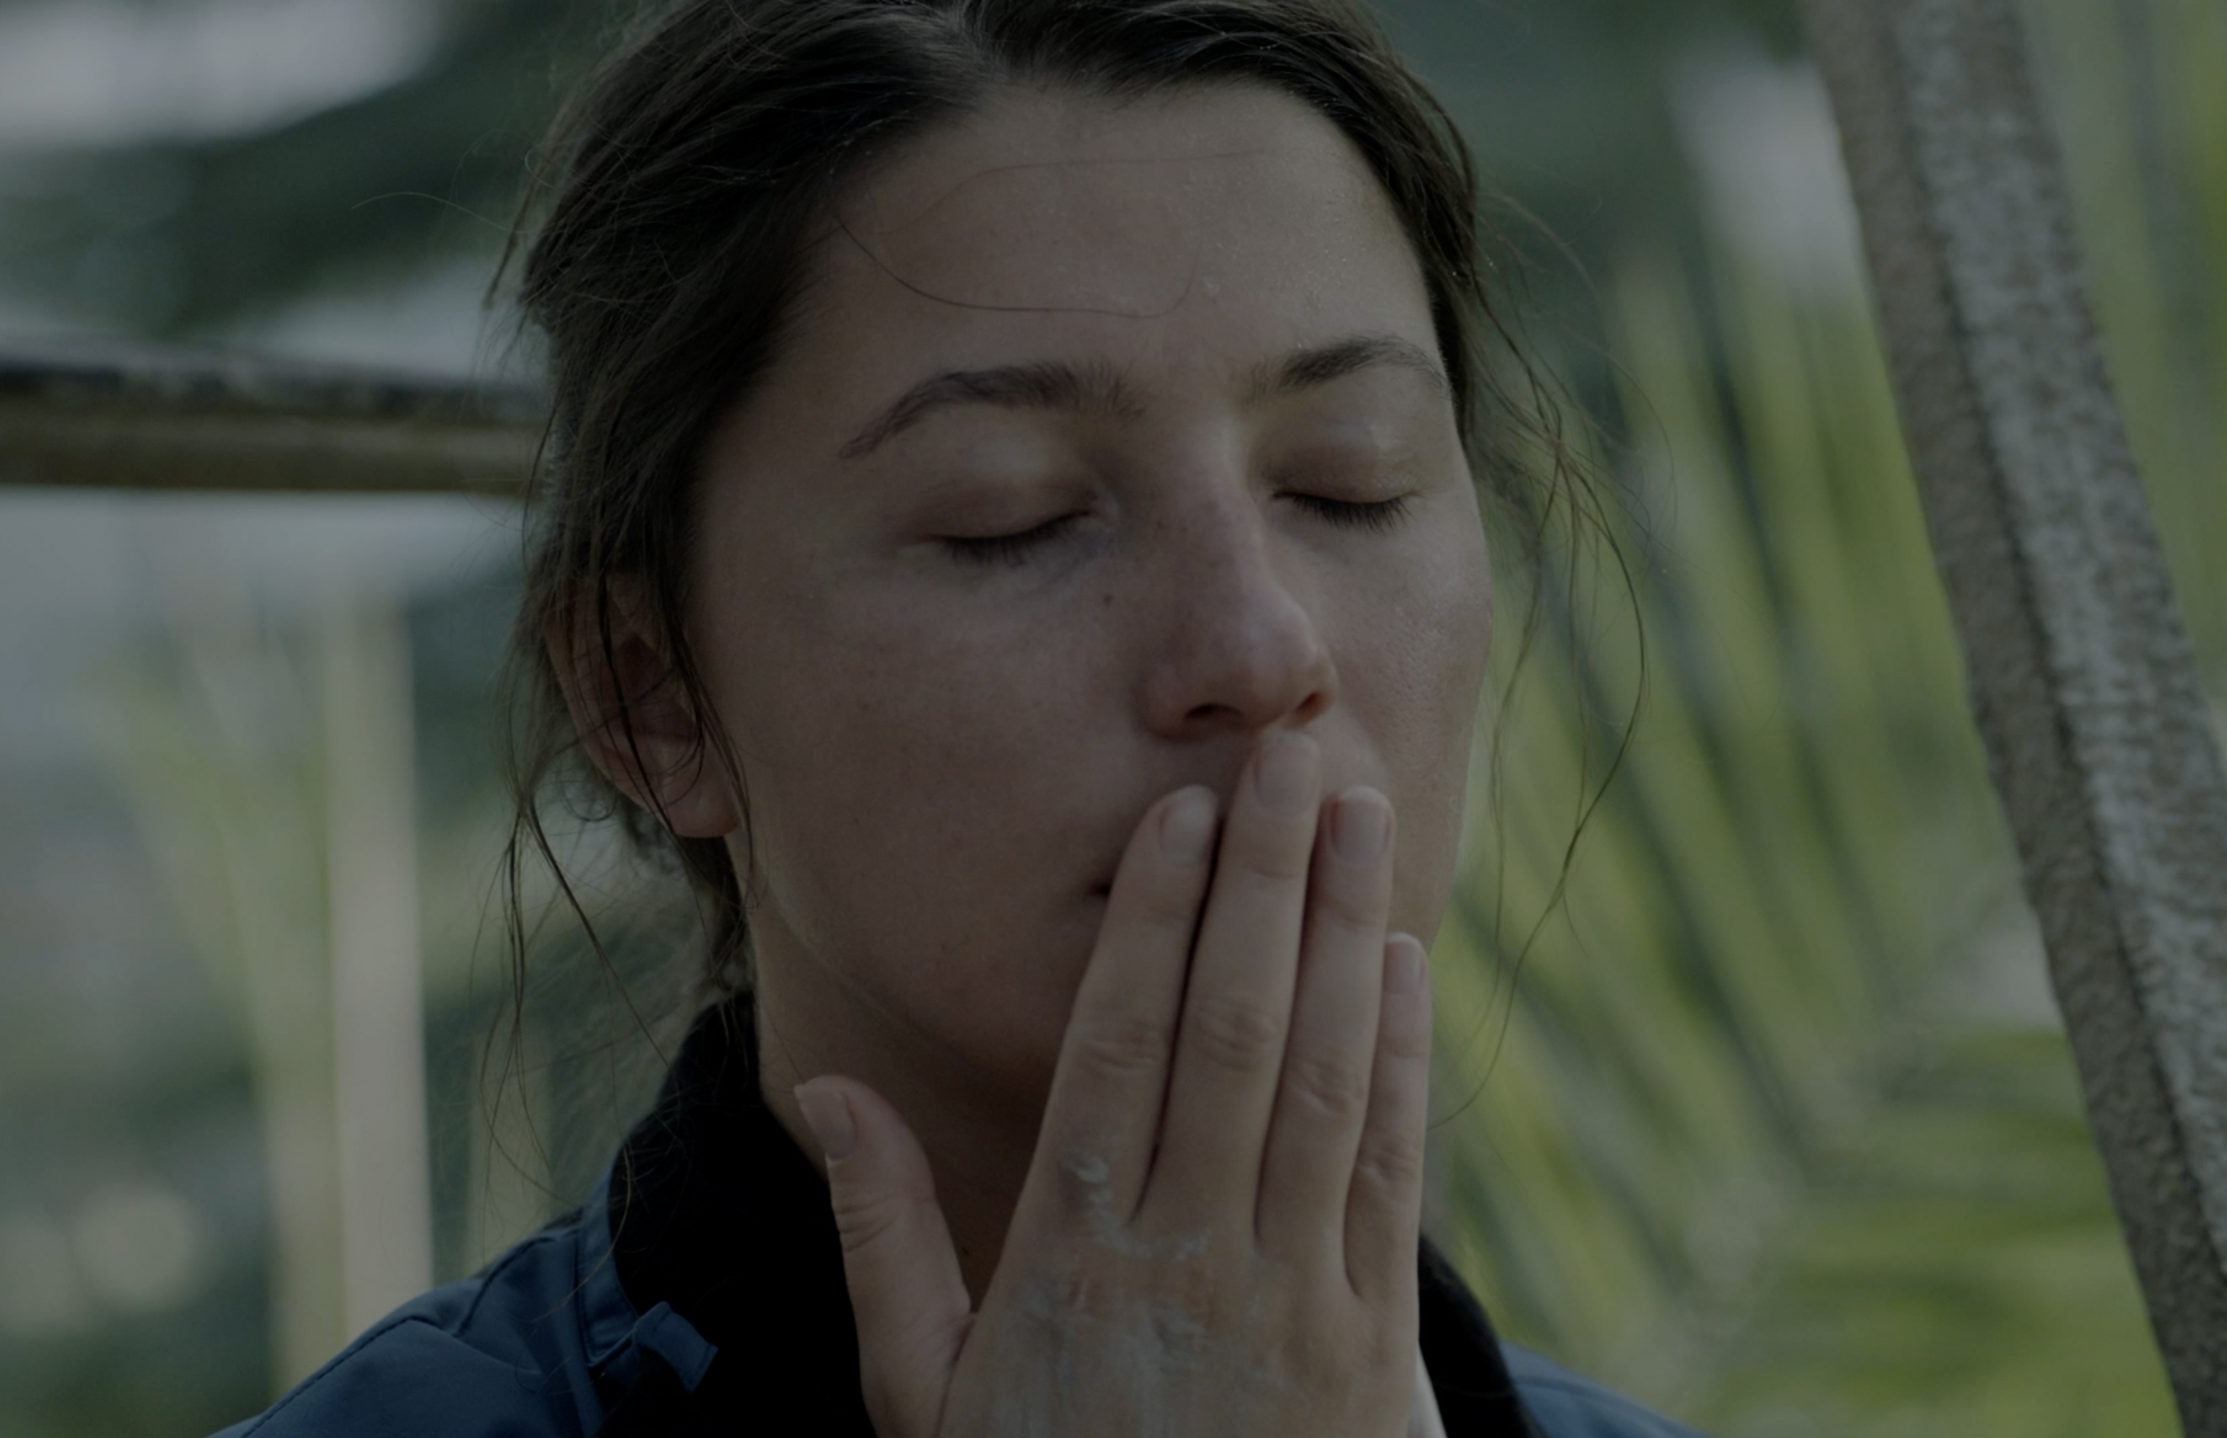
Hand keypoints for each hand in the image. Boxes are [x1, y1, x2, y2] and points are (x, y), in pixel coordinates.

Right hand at [793, 729, 1431, 1436]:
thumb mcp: (922, 1393)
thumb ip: (880, 1237)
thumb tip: (823, 1092)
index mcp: (1070, 1251)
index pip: (1119, 1047)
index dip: (1155, 920)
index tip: (1182, 812)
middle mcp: (1187, 1252)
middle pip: (1233, 1032)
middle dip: (1264, 881)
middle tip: (1290, 754)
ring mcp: (1290, 1293)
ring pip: (1325, 1080)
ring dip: (1344, 934)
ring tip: (1360, 812)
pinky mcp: (1368, 1337)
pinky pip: (1389, 1173)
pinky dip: (1402, 1062)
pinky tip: (1403, 967)